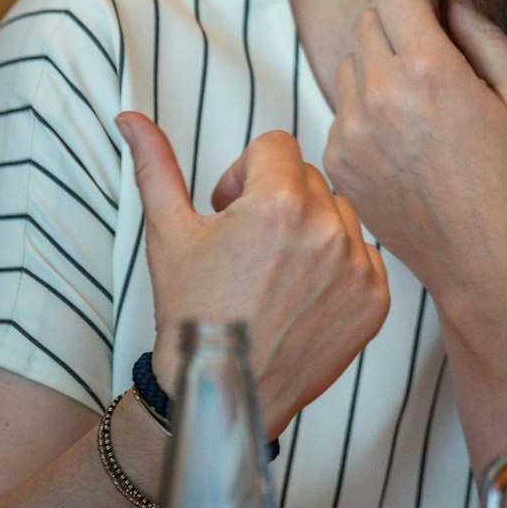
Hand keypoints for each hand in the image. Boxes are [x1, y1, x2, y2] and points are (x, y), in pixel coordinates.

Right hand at [121, 113, 389, 435]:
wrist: (221, 390)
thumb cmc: (191, 311)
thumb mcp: (168, 234)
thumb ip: (155, 166)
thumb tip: (130, 117)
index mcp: (279, 203)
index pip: (277, 145)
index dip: (246, 172)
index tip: (230, 208)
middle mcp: (328, 229)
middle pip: (310, 177)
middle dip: (278, 197)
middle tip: (247, 243)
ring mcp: (358, 266)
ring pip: (341, 213)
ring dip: (312, 228)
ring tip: (275, 270)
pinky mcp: (376, 299)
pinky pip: (364, 254)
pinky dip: (338, 266)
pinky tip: (301, 294)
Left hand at [322, 0, 506, 322]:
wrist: (482, 255)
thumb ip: (485, 35)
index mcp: (428, 69)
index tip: (435, 20)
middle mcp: (379, 93)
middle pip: (367, 21)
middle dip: (398, 31)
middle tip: (434, 68)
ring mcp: (351, 130)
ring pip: (350, 65)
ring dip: (378, 72)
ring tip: (419, 111)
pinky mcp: (337, 159)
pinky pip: (342, 110)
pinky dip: (367, 114)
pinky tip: (404, 145)